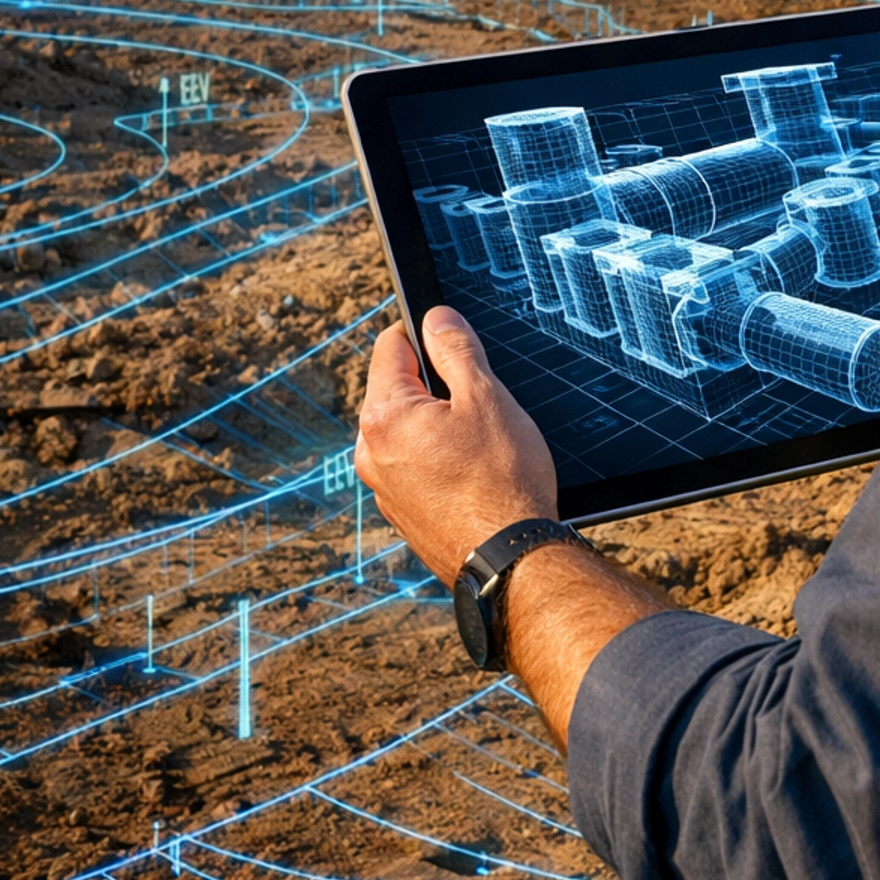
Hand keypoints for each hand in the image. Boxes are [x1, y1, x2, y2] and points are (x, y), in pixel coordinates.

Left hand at [355, 307, 556, 587]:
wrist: (510, 562)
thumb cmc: (502, 481)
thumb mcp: (486, 399)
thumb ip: (455, 350)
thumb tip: (435, 317)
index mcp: (384, 416)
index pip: (391, 346)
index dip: (424, 333)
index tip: (455, 341)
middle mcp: (370, 452)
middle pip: (396, 389)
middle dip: (433, 384)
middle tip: (480, 399)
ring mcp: (383, 487)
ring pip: (406, 430)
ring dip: (436, 424)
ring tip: (481, 442)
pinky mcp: (402, 513)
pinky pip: (414, 466)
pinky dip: (437, 459)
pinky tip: (473, 472)